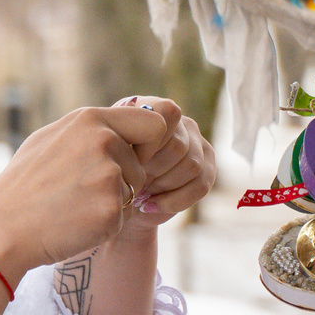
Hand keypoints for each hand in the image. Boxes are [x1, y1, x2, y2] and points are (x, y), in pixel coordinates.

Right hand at [0, 103, 163, 275]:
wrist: (3, 227)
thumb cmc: (23, 186)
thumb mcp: (49, 141)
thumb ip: (87, 130)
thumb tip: (117, 123)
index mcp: (89, 120)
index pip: (152, 122)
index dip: (148, 144)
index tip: (129, 158)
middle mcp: (103, 141)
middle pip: (144, 162)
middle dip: (129, 176)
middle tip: (90, 189)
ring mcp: (108, 174)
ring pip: (132, 190)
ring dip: (112, 201)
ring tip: (72, 205)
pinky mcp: (112, 208)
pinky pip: (124, 216)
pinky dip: (104, 224)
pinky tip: (74, 222)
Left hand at [113, 95, 214, 227]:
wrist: (120, 200)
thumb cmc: (111, 173)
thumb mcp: (108, 155)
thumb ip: (120, 144)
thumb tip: (137, 154)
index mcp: (152, 108)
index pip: (167, 113)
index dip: (150, 141)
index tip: (130, 160)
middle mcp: (180, 122)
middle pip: (177, 147)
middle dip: (152, 172)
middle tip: (132, 183)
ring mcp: (197, 143)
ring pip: (191, 166)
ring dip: (161, 187)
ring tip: (139, 195)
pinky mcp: (207, 166)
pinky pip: (201, 185)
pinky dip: (174, 201)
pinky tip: (152, 205)